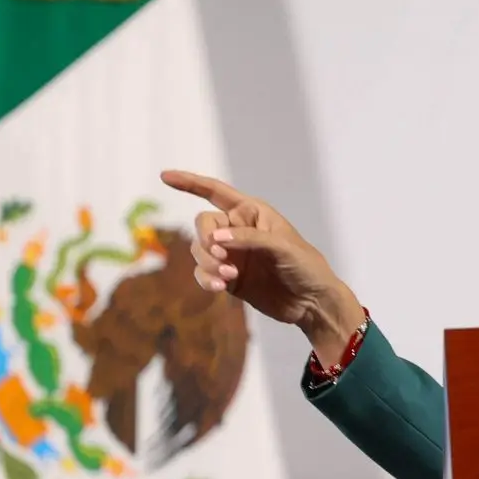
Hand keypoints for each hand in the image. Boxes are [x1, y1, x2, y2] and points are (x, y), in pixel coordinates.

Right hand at [160, 170, 361, 359]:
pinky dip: (206, 278)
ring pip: (199, 251)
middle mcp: (238, 230)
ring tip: (228, 276)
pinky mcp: (228, 277)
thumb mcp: (282, 247)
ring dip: (206, 262)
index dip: (190, 183)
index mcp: (252, 213)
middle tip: (220, 256)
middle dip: (205, 239)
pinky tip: (220, 286)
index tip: (165, 176)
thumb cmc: (306, 266)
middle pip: (203, 224)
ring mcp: (231, 254)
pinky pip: (203, 273)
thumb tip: (215, 238)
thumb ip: (248, 239)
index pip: (216, 192)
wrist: (312, 302)